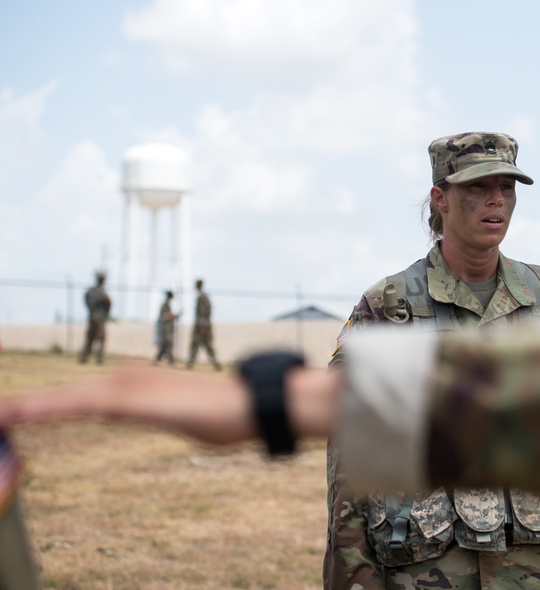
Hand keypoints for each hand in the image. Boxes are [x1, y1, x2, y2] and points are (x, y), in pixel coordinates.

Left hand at [0, 362, 339, 446]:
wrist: (254, 404)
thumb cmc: (227, 414)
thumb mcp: (183, 419)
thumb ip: (163, 414)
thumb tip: (166, 411)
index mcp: (134, 387)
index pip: (78, 398)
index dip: (42, 406)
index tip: (8, 418)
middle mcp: (126, 382)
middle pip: (63, 397)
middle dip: (23, 407)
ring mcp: (128, 389)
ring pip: (63, 399)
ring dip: (25, 407)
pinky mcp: (132, 401)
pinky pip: (78, 406)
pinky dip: (45, 409)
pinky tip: (18, 415)